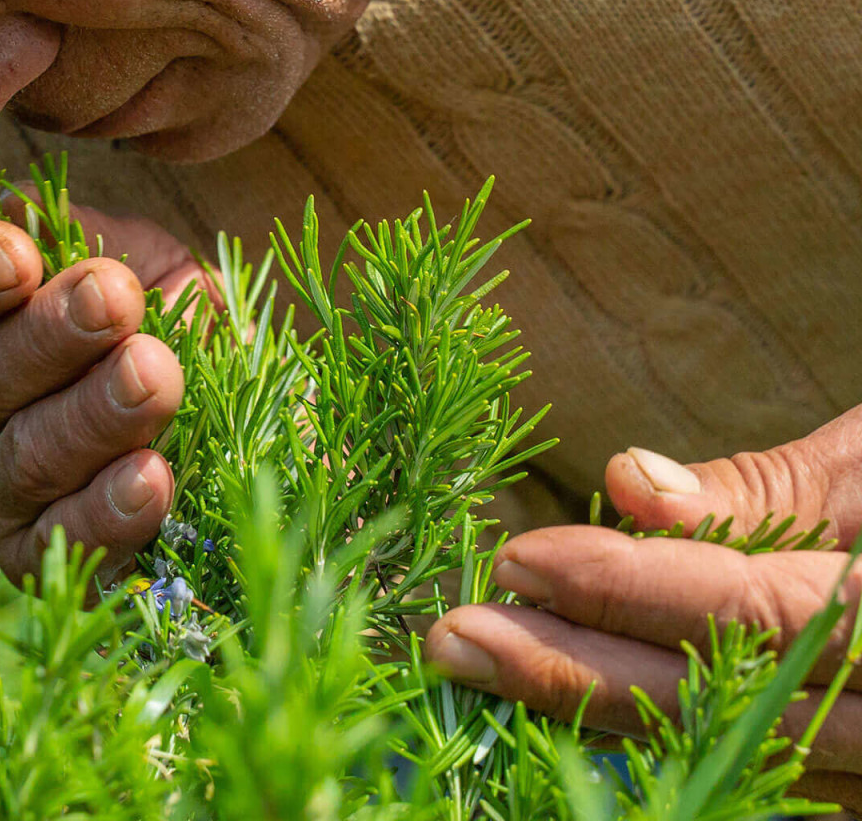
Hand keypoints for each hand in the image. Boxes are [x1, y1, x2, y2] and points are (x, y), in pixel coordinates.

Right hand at [0, 200, 193, 588]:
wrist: (240, 411)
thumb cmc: (166, 319)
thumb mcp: (140, 259)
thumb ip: (81, 234)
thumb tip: (17, 206)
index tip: (16, 256)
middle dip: (50, 336)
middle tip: (114, 298)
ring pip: (23, 460)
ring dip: (92, 415)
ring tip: (154, 375)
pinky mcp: (41, 560)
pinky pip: (60, 546)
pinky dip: (106, 515)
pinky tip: (152, 476)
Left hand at [425, 407, 861, 808]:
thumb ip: (757, 493)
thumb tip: (624, 489)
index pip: (756, 614)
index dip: (631, 589)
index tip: (517, 558)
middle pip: (725, 707)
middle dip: (578, 676)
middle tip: (453, 639)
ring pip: (726, 757)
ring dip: (592, 718)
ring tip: (482, 673)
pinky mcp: (856, 785)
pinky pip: (749, 781)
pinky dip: (651, 753)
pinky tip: (560, 720)